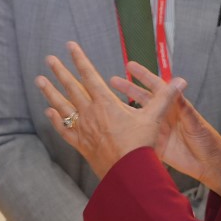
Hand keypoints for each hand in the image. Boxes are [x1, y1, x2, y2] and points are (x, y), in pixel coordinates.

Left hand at [36, 42, 186, 178]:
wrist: (129, 174)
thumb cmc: (141, 146)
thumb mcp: (154, 118)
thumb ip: (165, 98)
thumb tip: (181, 81)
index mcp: (106, 103)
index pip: (90, 75)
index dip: (80, 59)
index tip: (70, 46)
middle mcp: (90, 113)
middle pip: (71, 88)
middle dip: (60, 71)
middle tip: (49, 59)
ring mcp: (83, 129)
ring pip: (62, 106)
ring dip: (50, 92)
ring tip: (39, 81)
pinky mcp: (81, 145)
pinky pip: (64, 129)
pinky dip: (55, 120)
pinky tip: (48, 112)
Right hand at [114, 62, 220, 195]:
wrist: (209, 165)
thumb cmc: (208, 141)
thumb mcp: (196, 123)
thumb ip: (185, 108)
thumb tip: (177, 88)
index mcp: (175, 106)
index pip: (157, 87)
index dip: (144, 76)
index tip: (131, 67)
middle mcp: (164, 116)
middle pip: (143, 98)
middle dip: (128, 88)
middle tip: (113, 80)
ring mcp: (158, 129)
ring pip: (138, 115)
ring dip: (124, 108)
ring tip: (108, 102)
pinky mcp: (155, 144)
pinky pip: (138, 135)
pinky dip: (127, 130)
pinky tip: (114, 127)